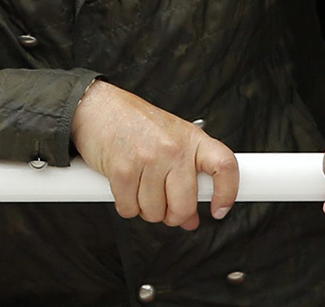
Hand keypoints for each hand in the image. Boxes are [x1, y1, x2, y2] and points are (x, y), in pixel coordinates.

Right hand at [70, 81, 238, 230]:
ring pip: (155, 212)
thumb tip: (191, 218)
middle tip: (164, 206)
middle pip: (185, 205)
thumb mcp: (169, 139)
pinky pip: (129, 209)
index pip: (225, 166)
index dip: (227, 193)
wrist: (97, 106)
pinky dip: (126, 205)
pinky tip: (125, 187)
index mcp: (192, 138)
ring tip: (140, 186)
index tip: (219, 209)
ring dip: (145, 208)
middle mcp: (174, 148)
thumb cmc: (133, 122)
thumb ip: (185, 175)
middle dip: (173, 215)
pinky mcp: (123, 170)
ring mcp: (149, 159)